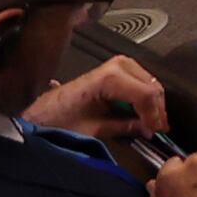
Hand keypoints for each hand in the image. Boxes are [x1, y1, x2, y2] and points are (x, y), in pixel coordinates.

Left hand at [39, 56, 169, 139]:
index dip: (154, 115)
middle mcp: (116, 65)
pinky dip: (144, 98)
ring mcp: (117, 65)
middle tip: (157, 130)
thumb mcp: (93, 129)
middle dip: (156, 110)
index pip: (146, 94)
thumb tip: (149, 129)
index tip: (156, 132)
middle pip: (152, 86)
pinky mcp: (115, 69)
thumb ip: (125, 127)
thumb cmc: (59, 121)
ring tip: (150, 124)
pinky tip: (143, 114)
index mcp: (109, 78)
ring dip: (152, 104)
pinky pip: (140, 82)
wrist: (40, 114)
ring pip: (150, 82)